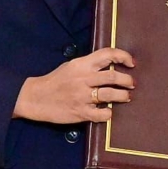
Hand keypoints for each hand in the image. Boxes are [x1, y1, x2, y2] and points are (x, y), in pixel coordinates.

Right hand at [16, 49, 135, 124]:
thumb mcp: (71, 66)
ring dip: (123, 96)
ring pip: (111, 95)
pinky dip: (108, 113)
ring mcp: (82, 96)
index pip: (108, 54)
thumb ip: (88, 65)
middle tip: (131, 83)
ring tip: (126, 97)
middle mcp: (84, 79)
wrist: (36, 98)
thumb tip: (109, 65)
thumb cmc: (55, 81)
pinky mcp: (81, 112)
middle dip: (128, 80)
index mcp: (82, 64)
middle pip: (114, 77)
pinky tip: (108, 112)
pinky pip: (102, 114)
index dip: (123, 56)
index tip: (131, 62)